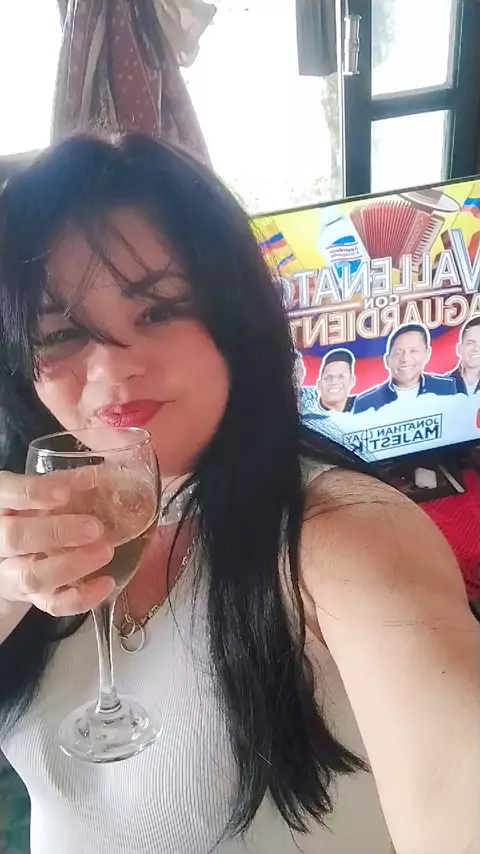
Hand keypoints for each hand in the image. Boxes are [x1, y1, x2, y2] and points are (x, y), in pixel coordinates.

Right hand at [0, 468, 114, 616]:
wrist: (13, 556)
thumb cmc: (33, 514)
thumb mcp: (43, 491)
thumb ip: (67, 482)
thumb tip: (104, 475)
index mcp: (0, 505)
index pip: (5, 494)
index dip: (32, 493)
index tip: (64, 494)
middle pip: (15, 538)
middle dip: (56, 532)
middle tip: (94, 528)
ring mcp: (13, 573)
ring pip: (32, 576)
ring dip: (72, 565)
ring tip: (105, 551)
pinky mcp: (33, 598)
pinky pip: (52, 604)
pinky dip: (81, 597)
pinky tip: (106, 583)